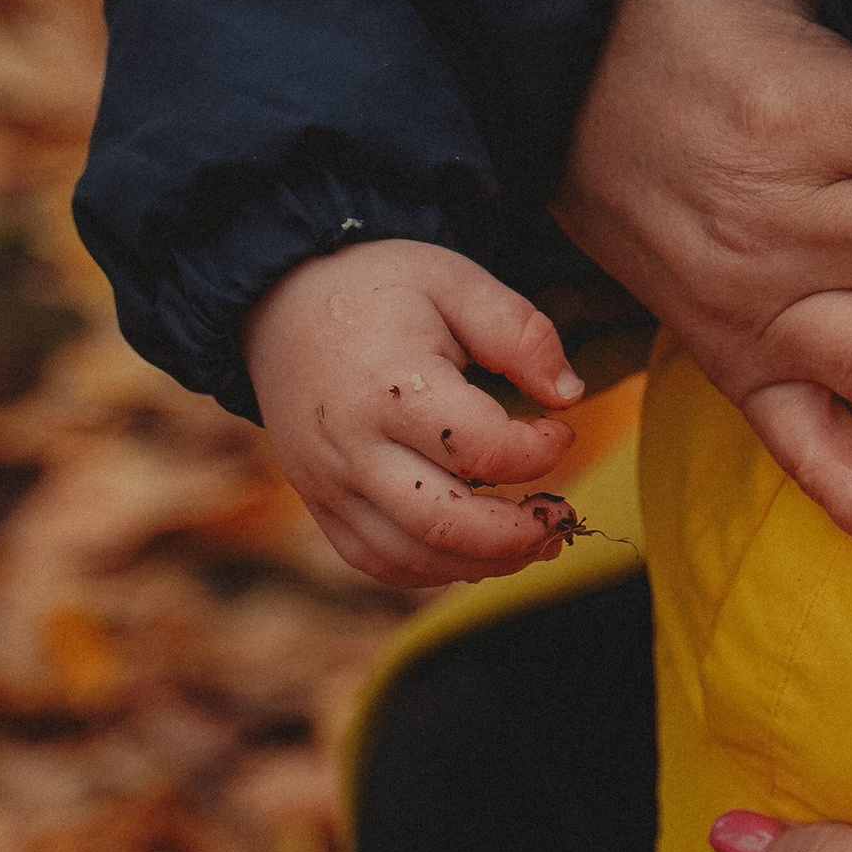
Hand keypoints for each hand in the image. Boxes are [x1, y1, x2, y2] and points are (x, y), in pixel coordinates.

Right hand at [242, 240, 585, 589]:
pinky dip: (436, 568)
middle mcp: (352, 447)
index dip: (539, 452)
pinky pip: (378, 562)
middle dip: (519, 534)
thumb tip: (569, 395)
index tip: (563, 430)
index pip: (479, 447)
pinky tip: (479, 548)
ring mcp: (329, 485)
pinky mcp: (321, 506)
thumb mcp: (456, 283)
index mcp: (389, 386)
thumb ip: (519, 332)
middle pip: (442, 522)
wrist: (283, 305)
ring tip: (536, 540)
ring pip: (411, 557)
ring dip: (485, 563)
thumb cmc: (380, 290)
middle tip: (563, 516)